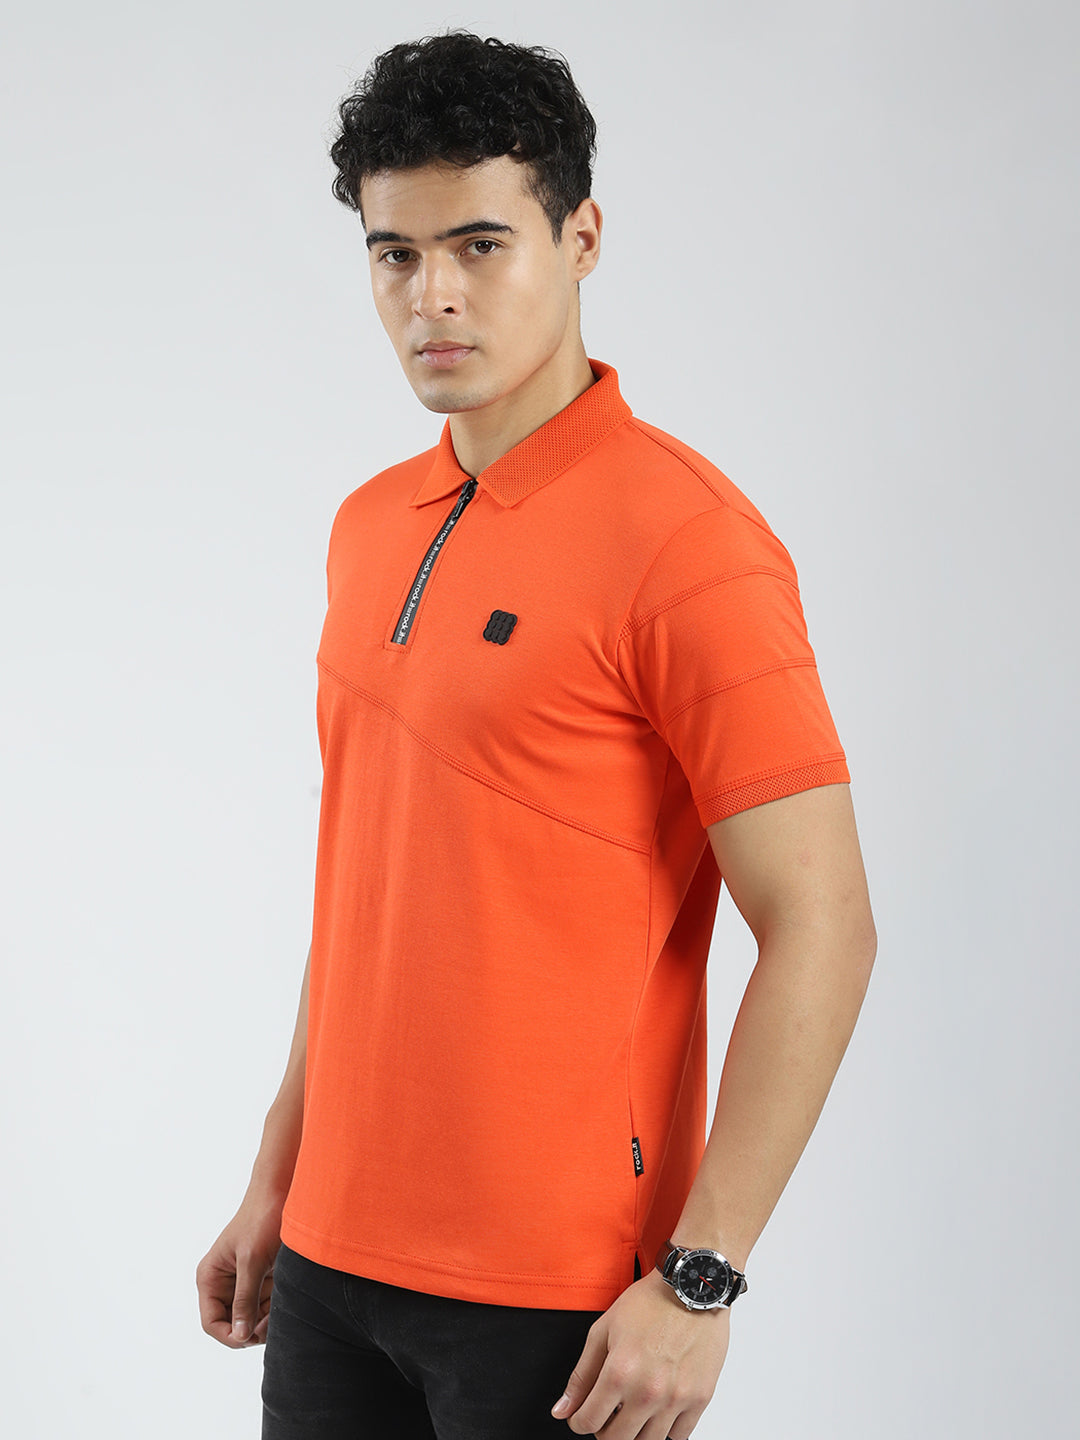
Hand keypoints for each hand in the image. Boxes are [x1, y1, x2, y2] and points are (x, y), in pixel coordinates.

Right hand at [195, 1192, 283, 1347]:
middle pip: (233, 1324)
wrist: (283, 1190)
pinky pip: (266, 1305)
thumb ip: (245, 1299)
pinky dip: (276, 1308)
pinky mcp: (262, 1278)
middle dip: (251, 1329)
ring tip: (283, 1307)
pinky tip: (287, 1299)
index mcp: (210, 1277)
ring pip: (251, 1318)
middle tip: (273, 1323)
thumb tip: (239, 1336)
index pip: (212, 1323)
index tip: (252, 1336)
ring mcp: (243, 1282)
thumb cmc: (262, 1219)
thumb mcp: (252, 1261)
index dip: (230, 1335)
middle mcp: (223, 1283)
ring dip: (266, 1319)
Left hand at [551, 1269, 729, 1438]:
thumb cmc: (650, 1303)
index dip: (579, 1421)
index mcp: (619, 1372)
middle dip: (604, 1431)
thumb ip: (582, 1375)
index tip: (583, 1416)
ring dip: (635, 1432)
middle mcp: (648, 1391)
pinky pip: (679, 1436)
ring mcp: (676, 1398)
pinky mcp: (700, 1398)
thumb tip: (562, 1410)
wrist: (693, 1288)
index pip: (588, 1422)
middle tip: (608, 1414)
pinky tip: (659, 1408)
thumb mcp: (603, 1331)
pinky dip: (666, 1429)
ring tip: (633, 1410)